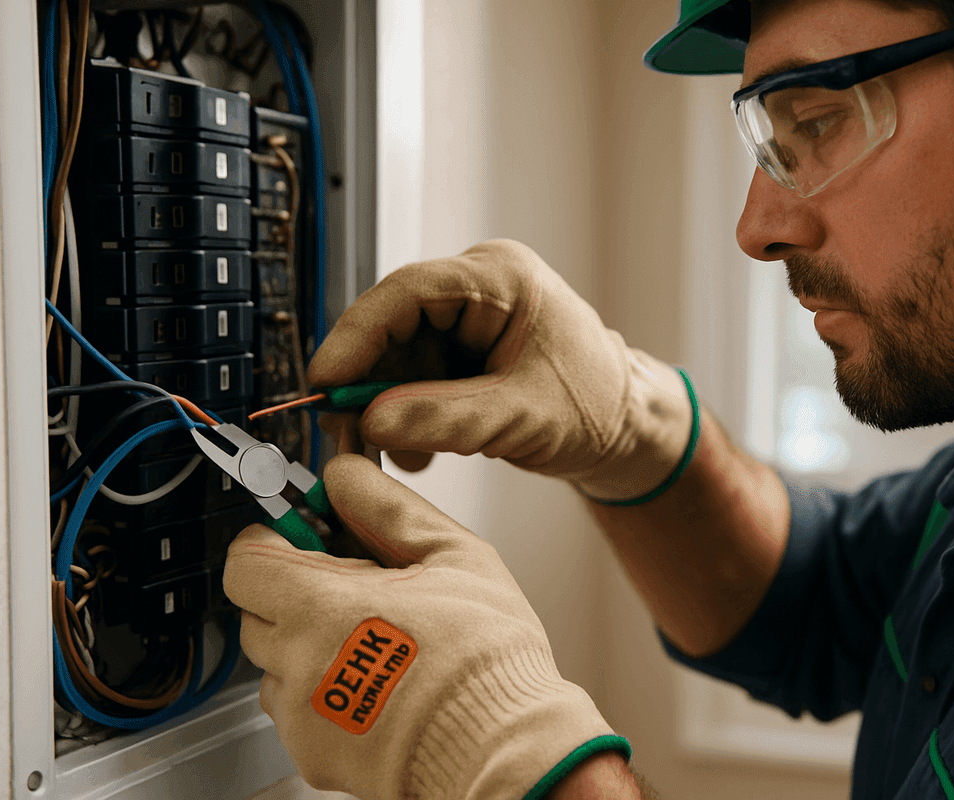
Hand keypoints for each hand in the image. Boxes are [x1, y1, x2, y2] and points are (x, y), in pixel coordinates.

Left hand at [223, 453, 627, 798]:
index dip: (275, 540)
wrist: (500, 747)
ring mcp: (300, 716)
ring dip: (305, 644)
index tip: (308, 536)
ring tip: (371, 642)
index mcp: (320, 607)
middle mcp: (297, 664)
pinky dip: (323, 691)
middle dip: (293, 591)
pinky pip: (296, 710)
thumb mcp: (453, 555)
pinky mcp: (312, 755)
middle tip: (352, 587)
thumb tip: (347, 477)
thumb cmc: (486, 659)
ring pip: (273, 663)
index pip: (246, 560)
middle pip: (254, 611)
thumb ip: (388, 508)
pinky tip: (375, 683)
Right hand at [307, 239, 693, 501]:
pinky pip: (413, 379)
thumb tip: (373, 422)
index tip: (326, 382)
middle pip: (393, 325)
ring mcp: (468, 322)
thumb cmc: (597, 405)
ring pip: (397, 357)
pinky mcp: (462, 354)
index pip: (407, 291)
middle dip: (366, 383)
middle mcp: (477, 291)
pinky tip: (417, 453)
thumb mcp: (522, 416)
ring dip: (385, 409)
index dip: (356, 336)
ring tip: (387, 455)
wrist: (626, 429)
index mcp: (499, 278)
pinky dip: (405, 418)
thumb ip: (447, 417)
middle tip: (342, 432)